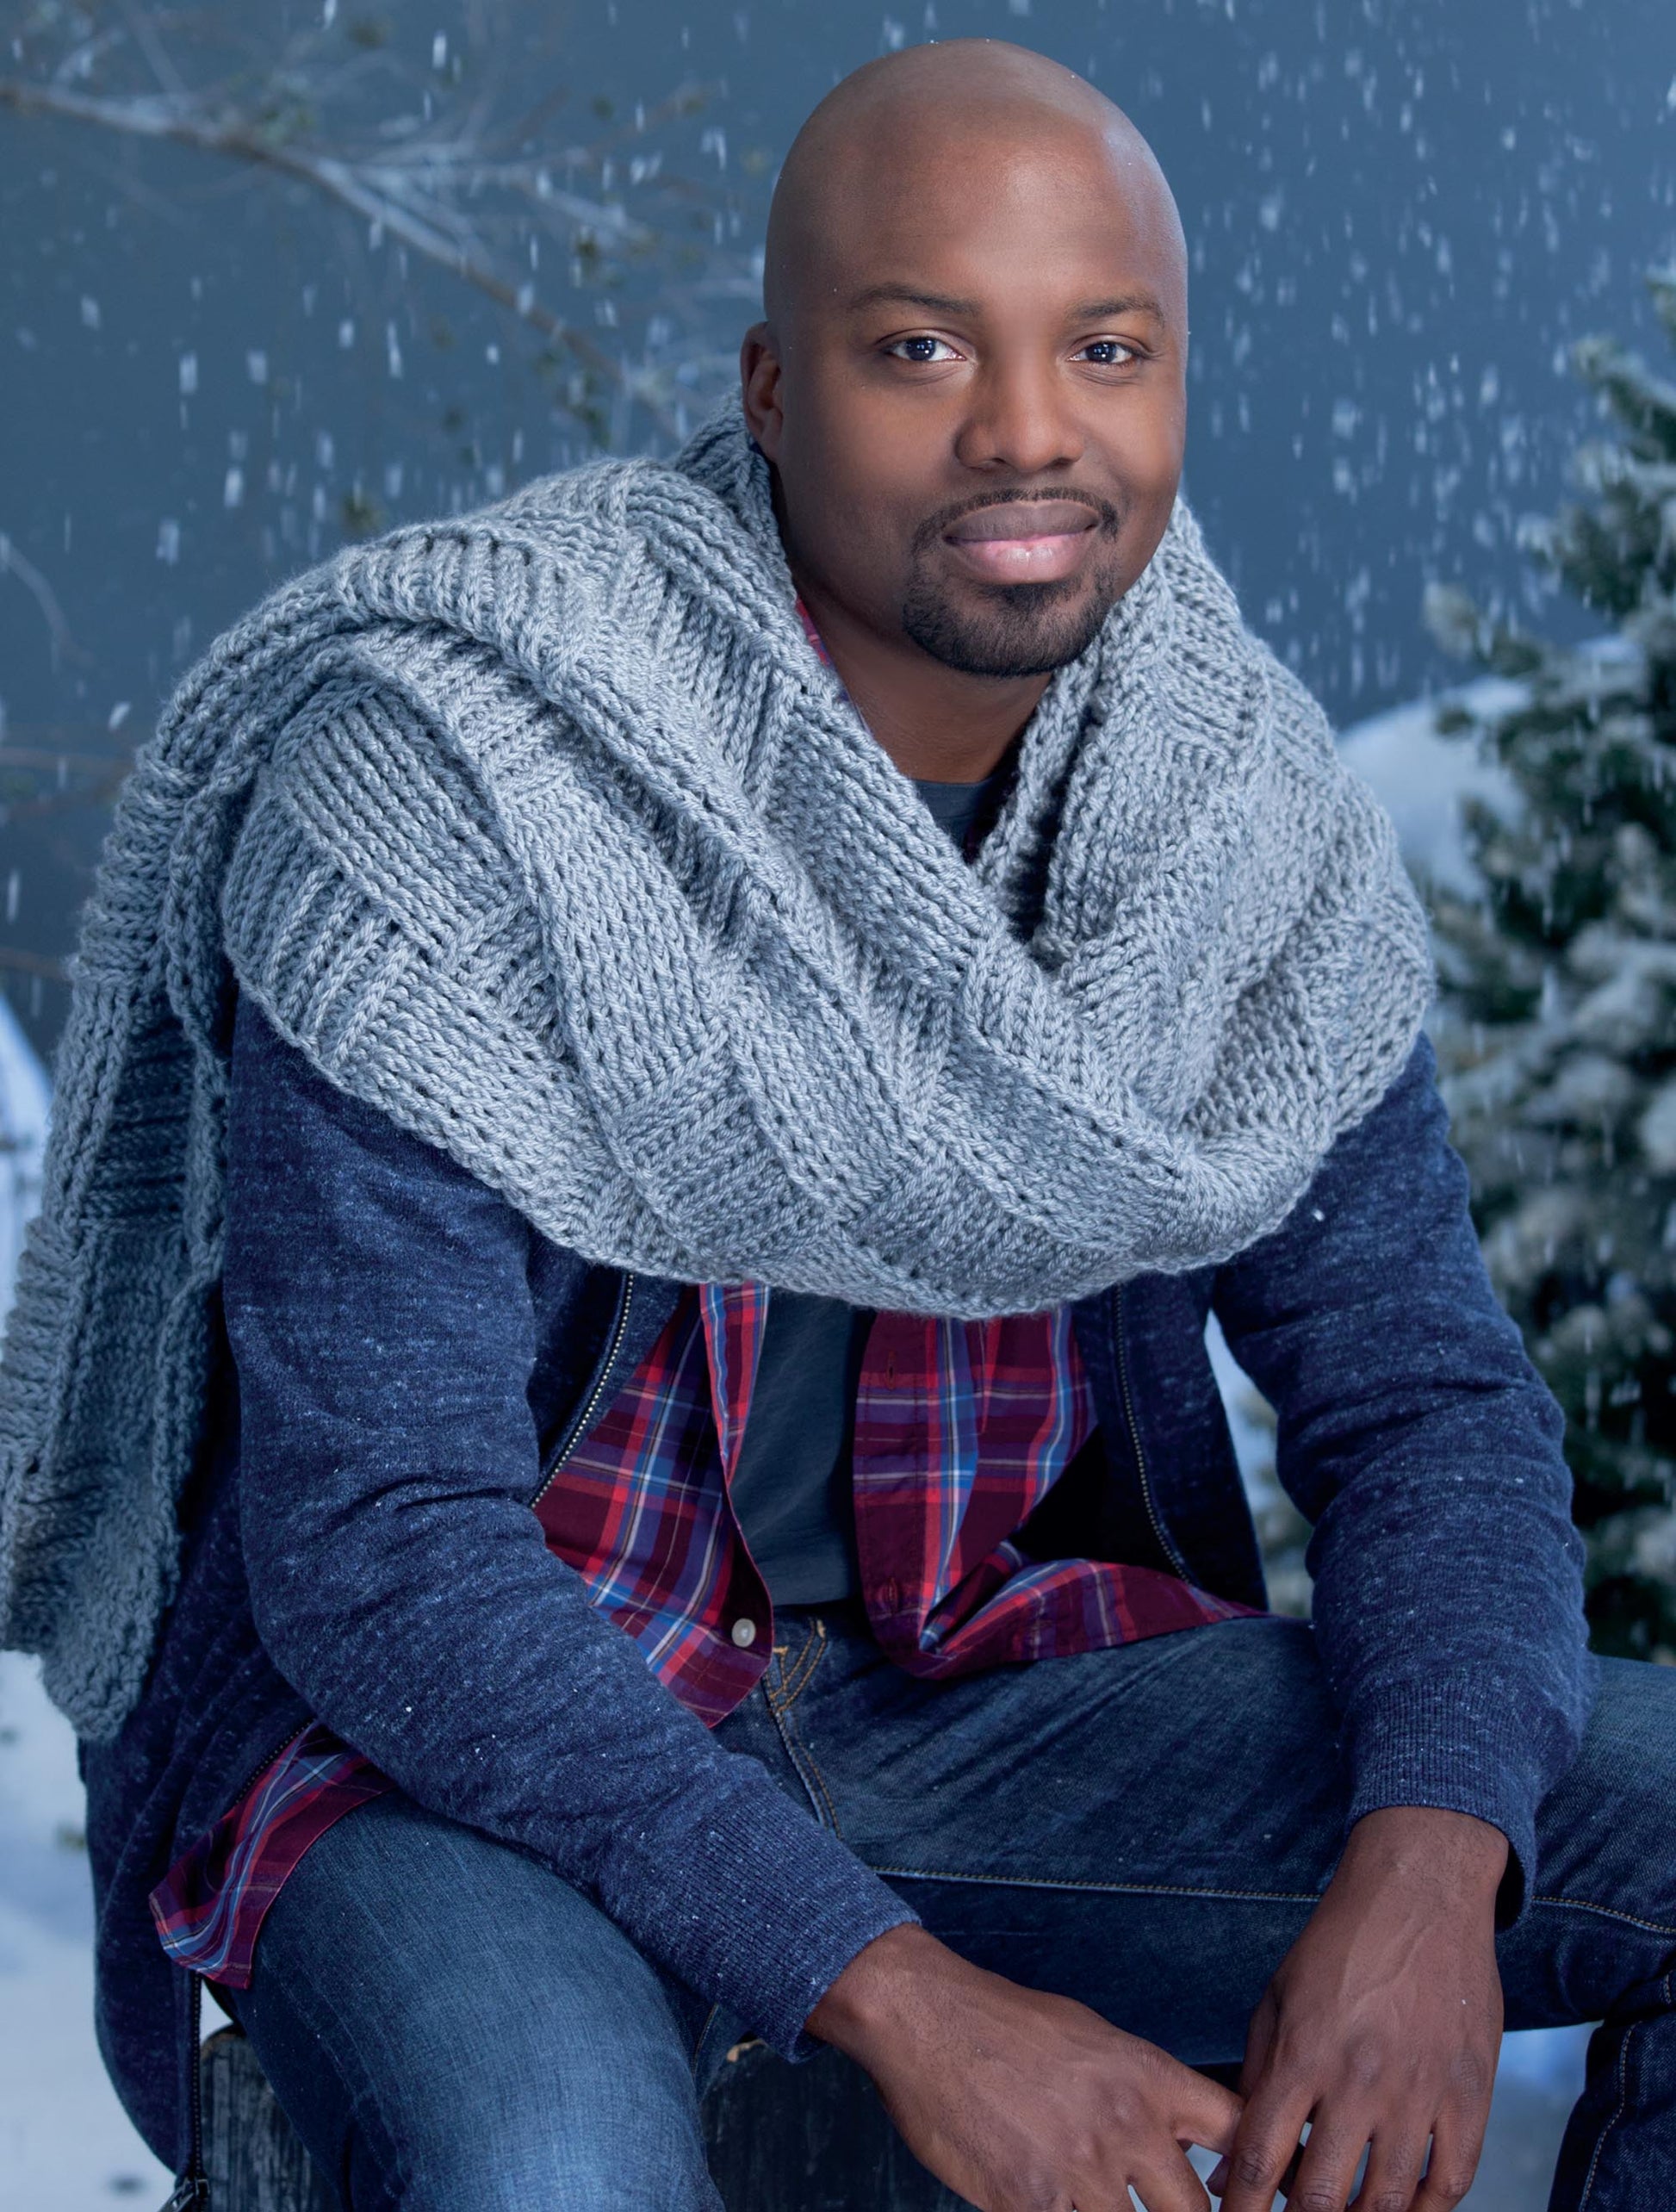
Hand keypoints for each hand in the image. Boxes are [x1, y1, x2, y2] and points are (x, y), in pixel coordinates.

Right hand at [807, 1922, 1241, 2211]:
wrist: (928, 2018)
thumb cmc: (1008, 2024)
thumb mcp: (1094, 2039)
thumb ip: (1142, 2092)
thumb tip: (1173, 2142)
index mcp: (1148, 2078)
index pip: (1236, 2133)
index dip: (1258, 2171)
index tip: (1260, 2193)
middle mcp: (1124, 2126)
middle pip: (1194, 2211)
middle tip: (1161, 2207)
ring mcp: (1077, 2171)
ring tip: (1089, 2196)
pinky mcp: (1027, 2204)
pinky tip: (1047, 2199)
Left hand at [1211, 1807, 1506, 2211]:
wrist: (1420, 1895)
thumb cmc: (1338, 1947)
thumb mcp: (1277, 2001)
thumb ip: (1253, 2083)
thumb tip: (1228, 2169)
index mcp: (1303, 2052)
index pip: (1261, 2158)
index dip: (1243, 2206)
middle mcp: (1360, 2079)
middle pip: (1324, 2196)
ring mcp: (1421, 2091)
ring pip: (1390, 2201)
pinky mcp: (1469, 2094)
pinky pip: (1452, 2182)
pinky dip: (1426, 2210)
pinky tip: (1404, 2211)